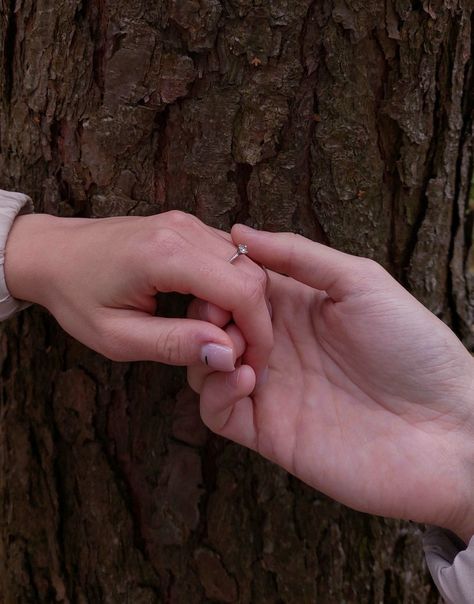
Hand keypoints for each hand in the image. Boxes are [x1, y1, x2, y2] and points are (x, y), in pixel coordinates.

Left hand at [4, 212, 271, 372]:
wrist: (50, 252)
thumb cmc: (76, 296)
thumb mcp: (118, 336)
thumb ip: (175, 345)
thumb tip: (228, 354)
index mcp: (166, 255)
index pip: (243, 290)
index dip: (259, 331)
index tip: (253, 362)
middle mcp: (184, 230)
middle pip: (251, 274)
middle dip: (254, 319)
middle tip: (231, 352)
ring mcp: (187, 223)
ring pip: (245, 263)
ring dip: (242, 303)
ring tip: (214, 333)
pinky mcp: (186, 225)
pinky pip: (228, 256)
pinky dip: (231, 286)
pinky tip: (207, 310)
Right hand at [188, 225, 473, 540]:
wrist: (446, 430)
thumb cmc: (414, 348)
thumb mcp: (360, 282)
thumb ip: (300, 255)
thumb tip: (241, 230)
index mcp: (295, 306)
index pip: (235, 284)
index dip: (219, 276)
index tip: (214, 273)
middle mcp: (277, 345)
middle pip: (213, 323)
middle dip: (207, 313)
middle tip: (222, 315)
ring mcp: (270, 389)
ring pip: (205, 365)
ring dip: (207, 350)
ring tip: (239, 348)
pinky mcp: (267, 432)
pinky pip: (216, 412)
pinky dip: (216, 391)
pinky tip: (247, 378)